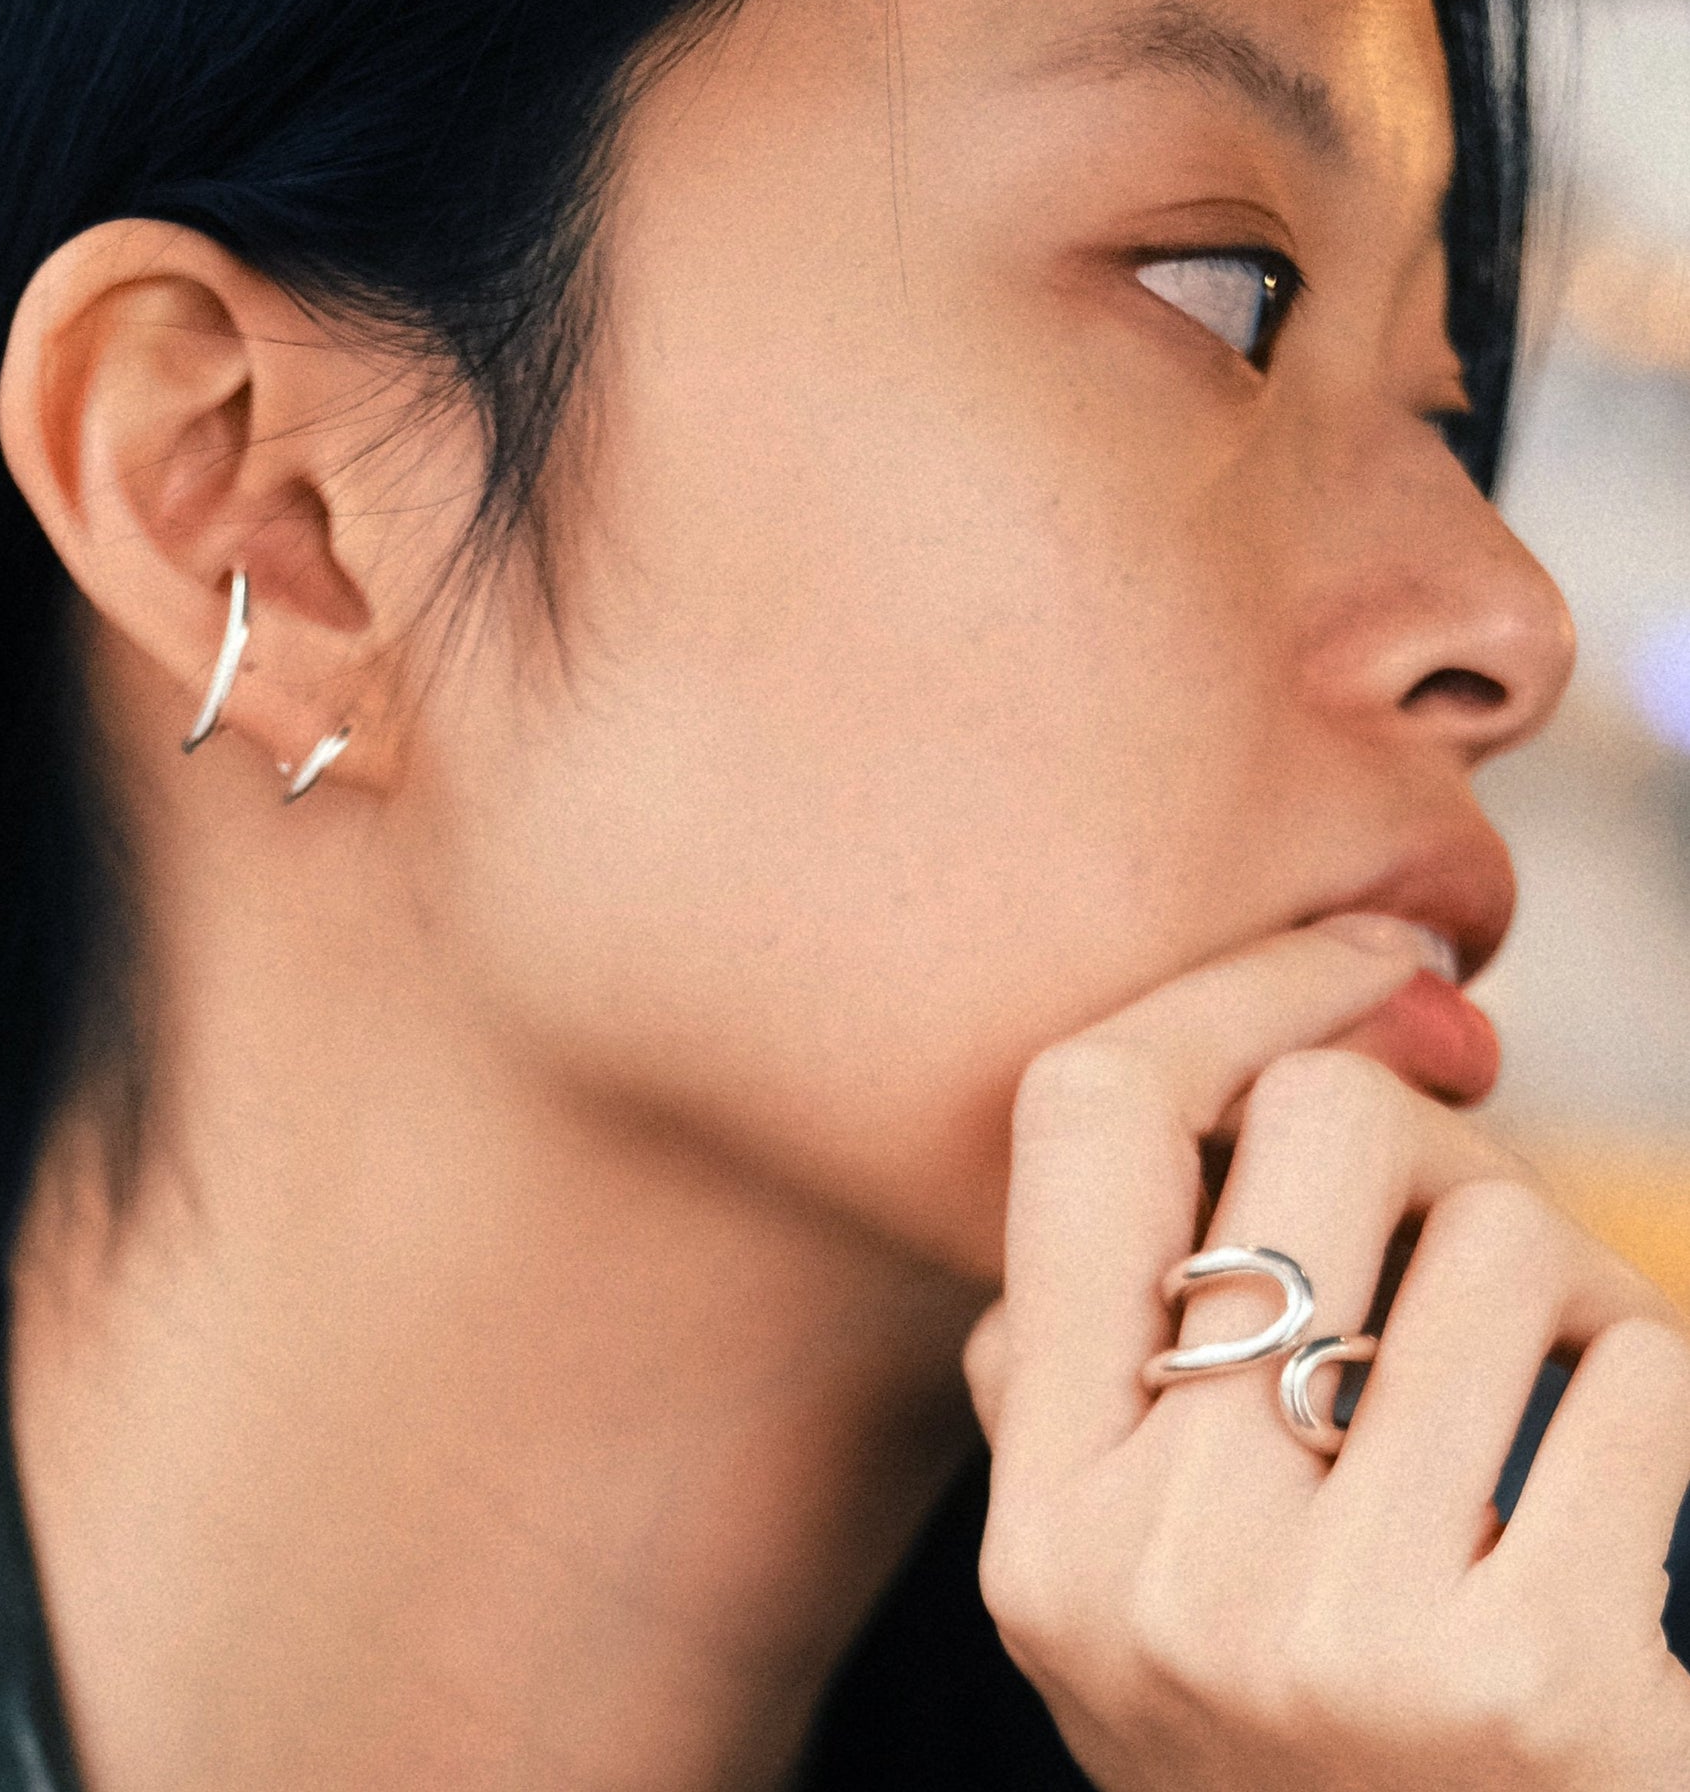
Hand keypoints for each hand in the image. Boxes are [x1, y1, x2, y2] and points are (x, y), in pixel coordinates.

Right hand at [966, 918, 1689, 1789]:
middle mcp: (1153, 1566)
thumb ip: (1071, 1385)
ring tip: (1550, 1385)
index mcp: (1042, 1516)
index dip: (1224, 992)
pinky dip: (1653, 1392)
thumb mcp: (1111, 1599)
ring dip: (1561, 1279)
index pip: (1082, 1122)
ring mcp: (1335, 1638)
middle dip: (1430, 1129)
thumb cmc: (1293, 1757)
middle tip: (1466, 1215)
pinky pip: (1644, 1381)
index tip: (1349, 958)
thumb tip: (1152, 1132)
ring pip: (1498, 1237)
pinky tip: (1620, 1481)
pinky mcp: (1533, 1690)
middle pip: (1314, 1125)